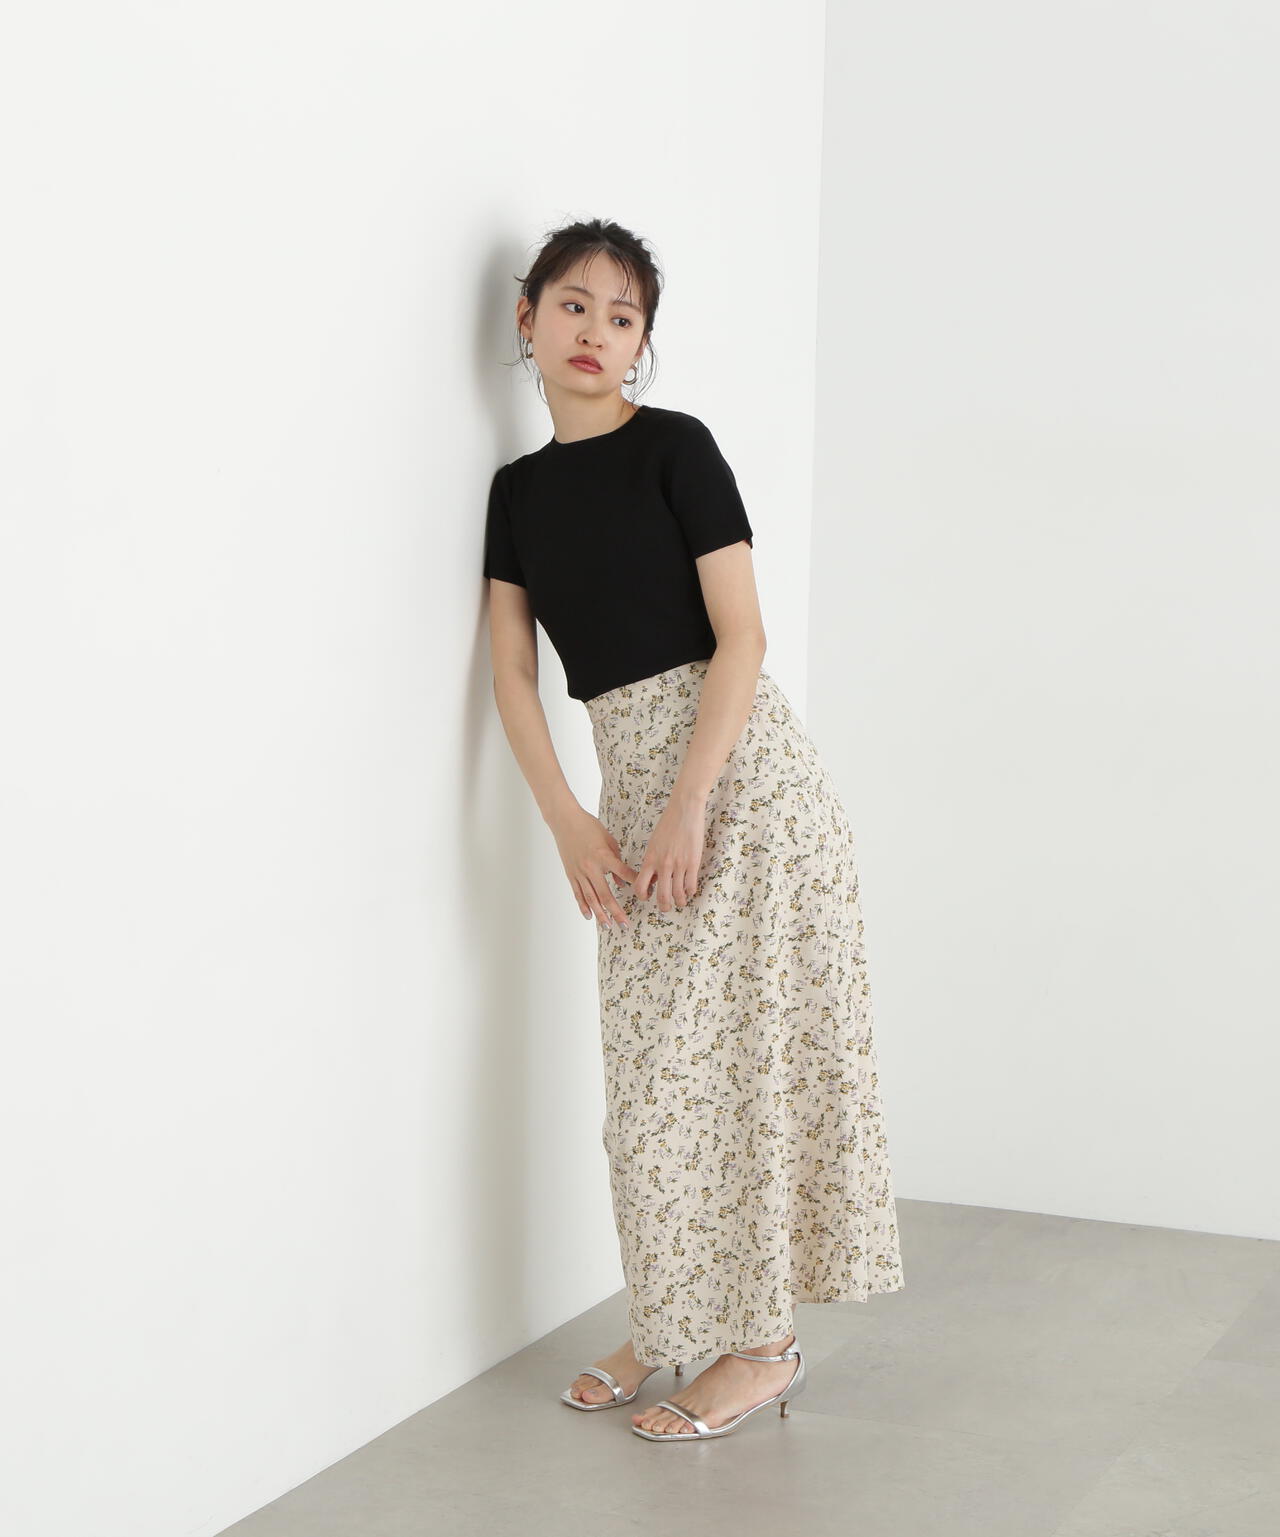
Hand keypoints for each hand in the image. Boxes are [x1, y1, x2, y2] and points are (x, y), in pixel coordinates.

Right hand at [551, 806, 638, 929]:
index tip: (645, 892)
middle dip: (616, 911)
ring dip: (600, 914)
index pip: (622, 873)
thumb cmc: (589, 827)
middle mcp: (591, 867)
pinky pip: (578, 894)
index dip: (634, 882)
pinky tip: (589, 916)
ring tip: (608, 926)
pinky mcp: (571, 874)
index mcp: (603, 856)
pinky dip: (583, 906)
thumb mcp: (608, 840)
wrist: (565, 821)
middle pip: (605, 894)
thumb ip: (616, 862)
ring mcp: (579, 872)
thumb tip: (620, 882)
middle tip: (625, 925)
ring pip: (591, 898)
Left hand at [632, 791, 707, 912]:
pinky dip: (690, 892)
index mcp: (650, 859)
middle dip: (664, 906)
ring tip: (680, 901)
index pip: (640, 886)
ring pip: (678, 894)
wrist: (684, 809)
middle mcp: (663, 865)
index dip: (643, 896)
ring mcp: (679, 865)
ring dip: (679, 901)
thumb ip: (652, 861)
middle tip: (666, 907)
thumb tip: (654, 878)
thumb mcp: (654, 843)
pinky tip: (690, 890)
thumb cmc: (668, 824)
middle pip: (661, 896)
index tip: (648, 896)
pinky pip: (691, 885)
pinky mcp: (693, 862)